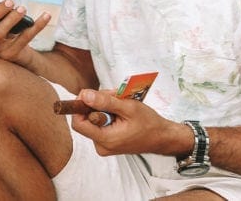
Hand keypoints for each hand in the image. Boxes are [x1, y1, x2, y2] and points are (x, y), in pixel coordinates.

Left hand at [71, 88, 188, 157]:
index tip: (91, 95)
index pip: (78, 123)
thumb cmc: (149, 124)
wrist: (162, 137)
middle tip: (114, 96)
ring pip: (93, 119)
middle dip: (97, 103)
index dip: (80, 106)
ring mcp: (104, 145)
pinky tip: (120, 111)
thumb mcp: (128, 107)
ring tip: (121, 103)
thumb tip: (84, 95)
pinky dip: (108, 113)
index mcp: (106, 140)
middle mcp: (101, 146)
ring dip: (104, 106)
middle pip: (86, 118)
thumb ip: (105, 101)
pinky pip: (100, 123)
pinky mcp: (107, 142)